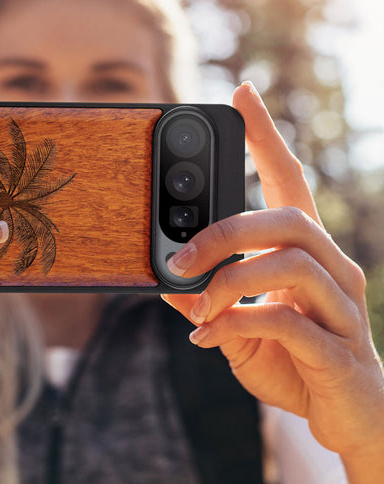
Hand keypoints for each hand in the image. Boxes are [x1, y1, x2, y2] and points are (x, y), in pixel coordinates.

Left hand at [162, 82, 383, 476]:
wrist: (348, 418)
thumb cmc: (293, 360)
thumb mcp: (237, 324)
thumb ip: (207, 299)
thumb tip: (164, 280)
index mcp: (306, 252)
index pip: (289, 179)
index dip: (266, 136)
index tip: (242, 93)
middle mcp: (333, 268)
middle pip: (288, 218)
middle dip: (225, 231)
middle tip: (179, 256)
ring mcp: (343, 307)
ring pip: (291, 263)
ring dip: (229, 281)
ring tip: (196, 306)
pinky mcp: (340, 350)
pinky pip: (288, 322)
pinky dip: (237, 324)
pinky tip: (209, 338)